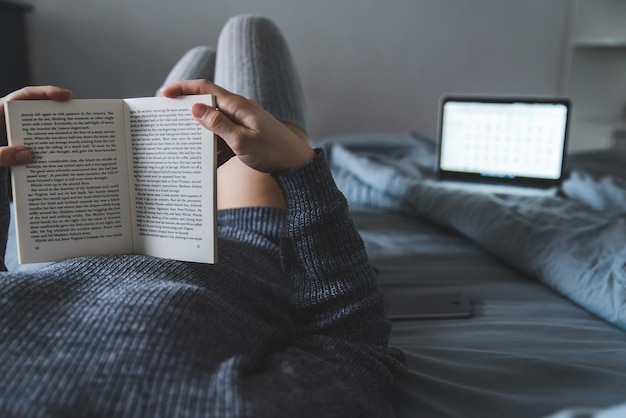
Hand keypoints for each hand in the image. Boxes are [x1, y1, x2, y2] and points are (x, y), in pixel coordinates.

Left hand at [1, 86, 72, 165]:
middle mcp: (3, 123)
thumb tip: (27, 155)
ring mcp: (8, 138)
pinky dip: (40, 157)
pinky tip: (51, 165)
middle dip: (55, 116)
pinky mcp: (11, 153)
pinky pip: (30, 152)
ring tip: (70, 144)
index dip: (45, 93)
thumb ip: (0, 155)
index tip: (65, 96)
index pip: (23, 96)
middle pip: (34, 114)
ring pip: (34, 134)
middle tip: (76, 120)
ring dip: (50, 140)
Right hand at [160, 79, 314, 172]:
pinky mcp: (245, 137)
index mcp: (238, 105)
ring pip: (214, 126)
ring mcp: (242, 123)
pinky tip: (209, 164)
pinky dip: (216, 151)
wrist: (298, 166)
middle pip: (207, 106)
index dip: (182, 88)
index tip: (163, 95)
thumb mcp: (242, 141)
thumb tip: (195, 108)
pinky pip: (224, 140)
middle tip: (169, 125)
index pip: (205, 88)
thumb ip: (218, 125)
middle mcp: (239, 110)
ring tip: (187, 150)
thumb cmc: (273, 152)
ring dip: (202, 138)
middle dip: (188, 115)